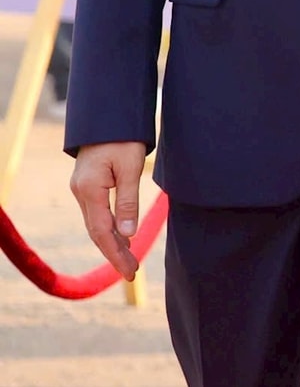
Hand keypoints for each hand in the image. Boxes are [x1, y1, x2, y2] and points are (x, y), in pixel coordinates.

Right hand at [70, 141, 148, 280]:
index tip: (130, 271)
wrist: (107, 113)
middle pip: (97, 231)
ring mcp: (82, 188)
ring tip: (129, 260)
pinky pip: (97, 212)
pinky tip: (121, 236)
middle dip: (114, 253)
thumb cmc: (123, 136)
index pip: (102, 231)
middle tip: (132, 272)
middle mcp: (81, 192)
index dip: (116, 253)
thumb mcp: (131, 166)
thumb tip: (128, 233)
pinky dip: (109, 227)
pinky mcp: (87, 184)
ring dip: (112, 242)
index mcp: (90, 189)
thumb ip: (128, 200)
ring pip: (96, 223)